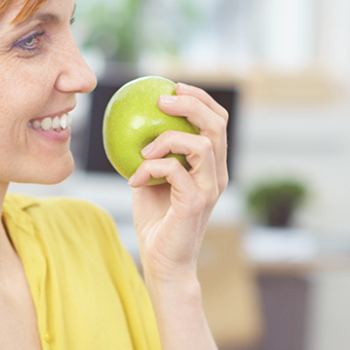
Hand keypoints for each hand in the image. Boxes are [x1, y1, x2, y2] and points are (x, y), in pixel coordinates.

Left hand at [126, 82, 228, 283]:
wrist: (162, 262)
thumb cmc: (155, 221)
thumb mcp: (151, 178)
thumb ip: (152, 154)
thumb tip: (132, 123)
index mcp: (211, 166)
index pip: (217, 121)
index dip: (200, 98)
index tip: (172, 87)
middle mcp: (217, 175)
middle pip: (218, 124)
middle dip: (191, 103)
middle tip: (161, 99)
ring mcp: (209, 189)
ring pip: (202, 144)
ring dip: (167, 139)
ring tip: (144, 152)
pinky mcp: (195, 203)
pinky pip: (175, 171)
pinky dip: (151, 168)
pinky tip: (134, 180)